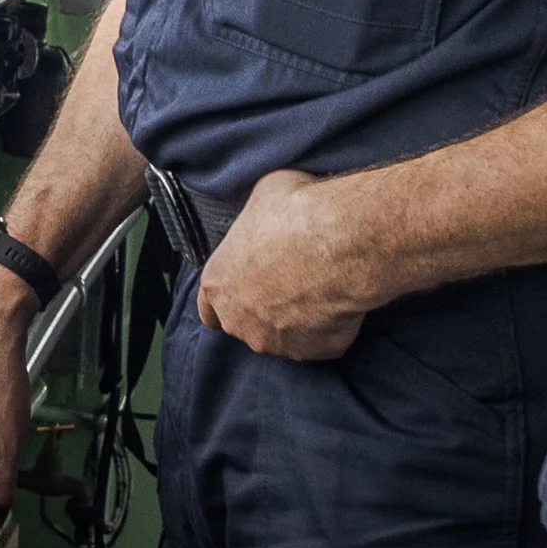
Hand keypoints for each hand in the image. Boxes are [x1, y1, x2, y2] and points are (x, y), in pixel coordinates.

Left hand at [196, 168, 369, 359]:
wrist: (338, 242)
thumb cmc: (294, 212)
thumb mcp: (262, 196)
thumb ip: (254, 219)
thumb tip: (265, 214)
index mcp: (218, 283)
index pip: (208, 307)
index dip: (229, 294)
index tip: (248, 281)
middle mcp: (240, 321)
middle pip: (245, 323)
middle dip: (263, 307)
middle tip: (289, 277)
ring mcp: (278, 342)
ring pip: (283, 336)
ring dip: (296, 317)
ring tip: (318, 284)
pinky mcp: (317, 351)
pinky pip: (322, 340)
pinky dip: (330, 325)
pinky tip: (338, 296)